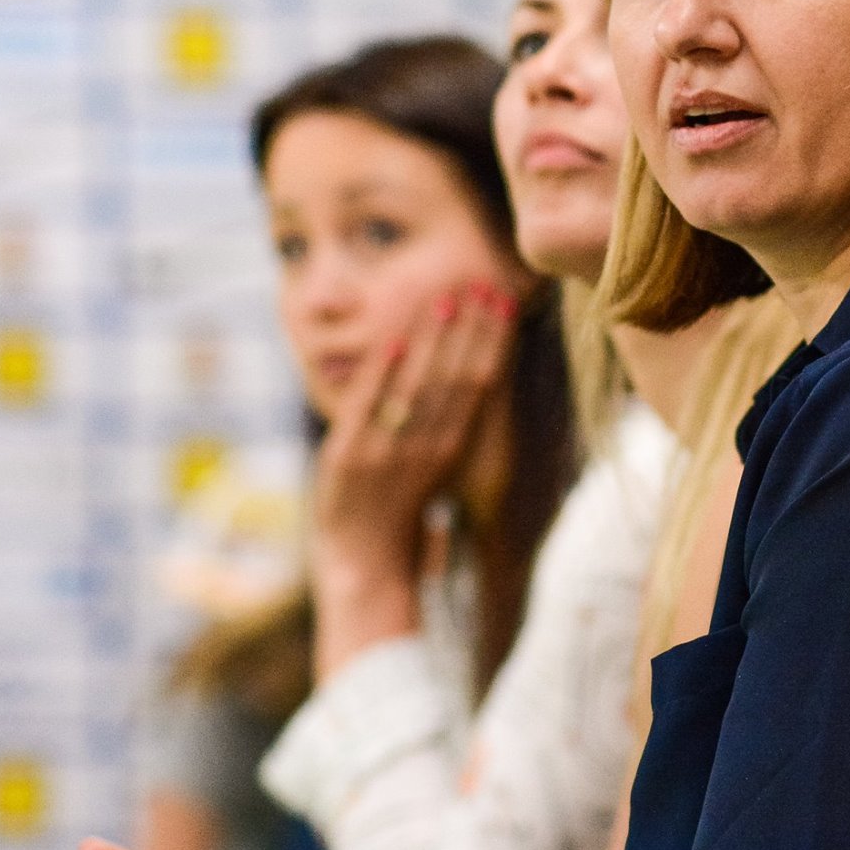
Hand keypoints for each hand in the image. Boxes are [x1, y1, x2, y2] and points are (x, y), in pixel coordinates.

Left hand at [311, 283, 518, 674]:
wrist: (367, 567)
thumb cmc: (406, 518)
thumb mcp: (439, 470)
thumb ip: (450, 427)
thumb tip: (470, 383)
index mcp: (455, 449)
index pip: (480, 384)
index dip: (492, 340)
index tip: (501, 303)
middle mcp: (428, 446)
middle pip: (455, 376)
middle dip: (469, 326)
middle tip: (480, 282)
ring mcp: (388, 451)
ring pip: (416, 384)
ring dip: (430, 338)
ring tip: (444, 297)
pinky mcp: (348, 456)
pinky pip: (368, 407)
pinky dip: (379, 373)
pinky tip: (392, 341)